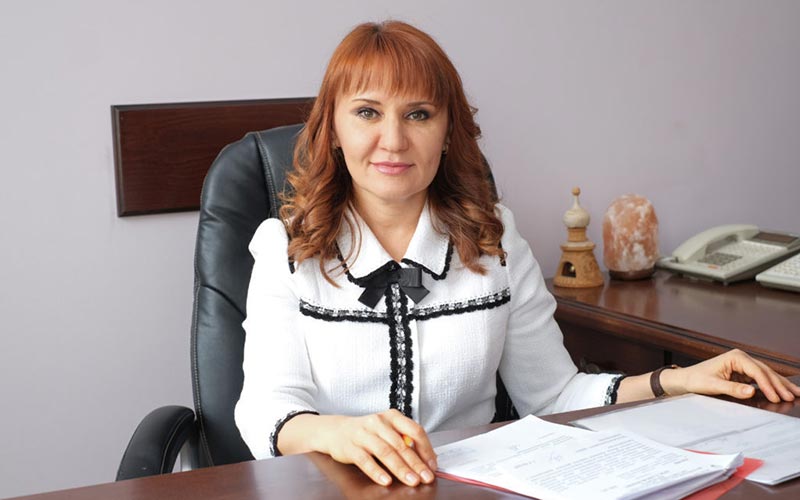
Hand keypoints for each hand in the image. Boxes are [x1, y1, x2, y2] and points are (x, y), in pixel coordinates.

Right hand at [317, 409, 436, 486]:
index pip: (414, 430)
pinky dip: (377, 471)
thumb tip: (427, 459)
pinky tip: (386, 480)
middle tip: (426, 477)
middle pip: (401, 444)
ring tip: (411, 481)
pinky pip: (365, 460)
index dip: (425, 448)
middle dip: (416, 463)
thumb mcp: (387, 430)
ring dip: (400, 468)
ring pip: (385, 452)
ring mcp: (363, 434)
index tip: (432, 465)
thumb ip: (404, 440)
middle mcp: (378, 422)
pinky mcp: (350, 447)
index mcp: (392, 416)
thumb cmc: (367, 432)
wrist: (336, 430)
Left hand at [662, 349, 799, 402]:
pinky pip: (761, 379)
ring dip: (780, 384)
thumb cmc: (696, 380)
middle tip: (794, 396)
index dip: (768, 385)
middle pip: (765, 371)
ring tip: (796, 393)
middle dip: (780, 385)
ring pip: (766, 374)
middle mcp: (741, 358)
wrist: (686, 379)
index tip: (777, 397)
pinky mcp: (743, 372)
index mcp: (735, 357)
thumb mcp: (713, 386)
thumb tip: (752, 391)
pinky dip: (772, 386)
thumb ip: (733, 389)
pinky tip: (783, 391)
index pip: (757, 371)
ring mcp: (743, 364)